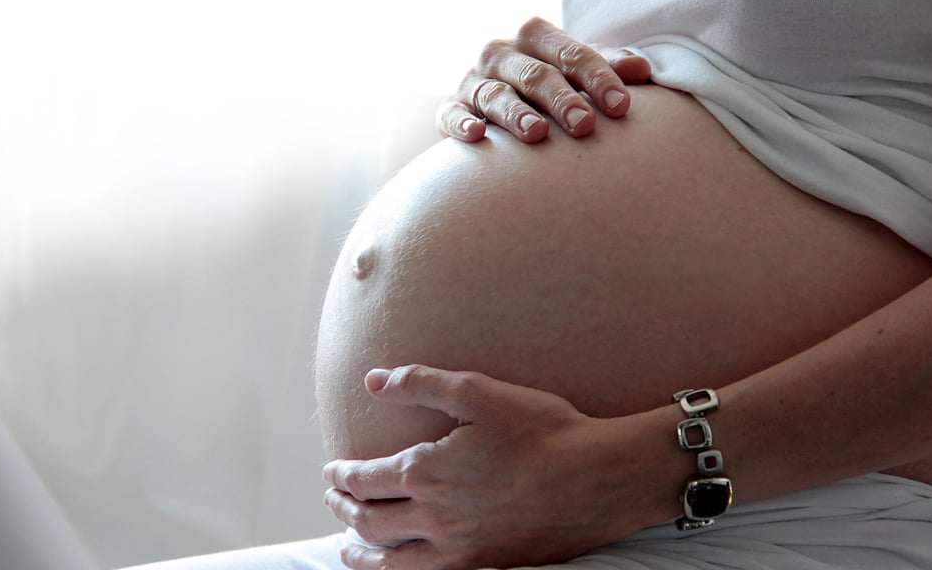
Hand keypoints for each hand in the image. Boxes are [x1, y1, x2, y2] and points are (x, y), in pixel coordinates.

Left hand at [322, 365, 655, 569]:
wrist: (599, 479)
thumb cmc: (542, 430)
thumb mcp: (479, 391)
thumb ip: (420, 383)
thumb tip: (374, 381)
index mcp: (426, 470)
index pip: (365, 478)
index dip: (341, 475)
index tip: (332, 470)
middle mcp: (434, 515)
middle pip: (369, 519)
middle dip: (343, 508)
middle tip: (333, 499)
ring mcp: (459, 547)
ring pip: (390, 559)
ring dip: (360, 551)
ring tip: (347, 547)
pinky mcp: (485, 565)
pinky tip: (401, 568)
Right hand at [438, 17, 651, 143]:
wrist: (492, 103)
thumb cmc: (547, 87)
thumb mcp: (577, 72)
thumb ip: (607, 69)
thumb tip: (642, 71)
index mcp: (536, 37)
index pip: (572, 54)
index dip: (599, 79)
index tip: (621, 107)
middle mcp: (501, 53)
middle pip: (535, 74)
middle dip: (561, 99)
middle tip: (585, 126)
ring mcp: (474, 80)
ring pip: (496, 94)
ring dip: (516, 114)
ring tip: (537, 134)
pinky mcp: (451, 108)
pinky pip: (452, 114)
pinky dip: (463, 124)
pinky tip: (478, 135)